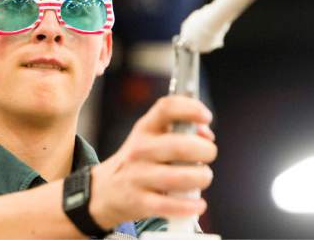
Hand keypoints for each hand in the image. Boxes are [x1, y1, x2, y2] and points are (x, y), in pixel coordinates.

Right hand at [89, 95, 216, 228]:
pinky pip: (170, 205)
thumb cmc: (140, 160)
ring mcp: (138, 176)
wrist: (105, 191)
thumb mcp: (151, 137)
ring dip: (201, 178)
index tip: (206, 117)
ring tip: (202, 178)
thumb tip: (206, 135)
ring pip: (179, 177)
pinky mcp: (140, 202)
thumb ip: (180, 130)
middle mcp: (140, 149)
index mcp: (145, 128)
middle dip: (205, 151)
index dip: (190, 109)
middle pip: (180, 146)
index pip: (166, 108)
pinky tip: (197, 203)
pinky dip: (190, 205)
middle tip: (208, 155)